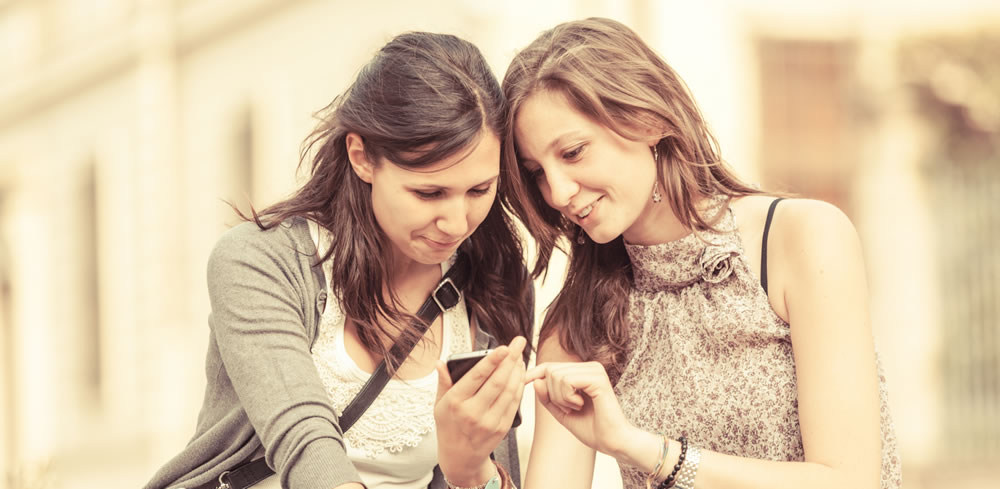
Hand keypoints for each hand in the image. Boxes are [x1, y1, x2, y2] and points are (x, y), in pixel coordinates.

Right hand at [434, 336, 526, 485]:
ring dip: (518, 371)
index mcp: (455, 402)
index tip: (504, 347)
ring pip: (509, 391)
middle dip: (511, 360)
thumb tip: (440, 363)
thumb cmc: (449, 427)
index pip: (476, 377)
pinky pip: (514, 403)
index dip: (492, 360)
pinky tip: (520, 375)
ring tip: (520, 356)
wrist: (460, 458)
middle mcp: (472, 412)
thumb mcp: (439, 405)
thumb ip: (443, 382)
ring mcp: (489, 421)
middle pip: (497, 382)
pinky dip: (519, 387)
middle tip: (519, 343)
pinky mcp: (501, 428)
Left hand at [524, 361, 633, 456]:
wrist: (613, 442)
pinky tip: (580, 405)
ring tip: (576, 407)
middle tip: (569, 408)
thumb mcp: (561, 412)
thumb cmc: (591, 428)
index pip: (552, 366)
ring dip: (560, 397)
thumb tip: (535, 380)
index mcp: (583, 372)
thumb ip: (547, 397)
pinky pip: (567, 381)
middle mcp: (590, 367)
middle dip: (552, 394)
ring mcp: (595, 370)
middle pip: (551, 371)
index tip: (523, 381)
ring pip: (557, 375)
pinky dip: (567, 396)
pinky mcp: (598, 378)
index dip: (535, 373)